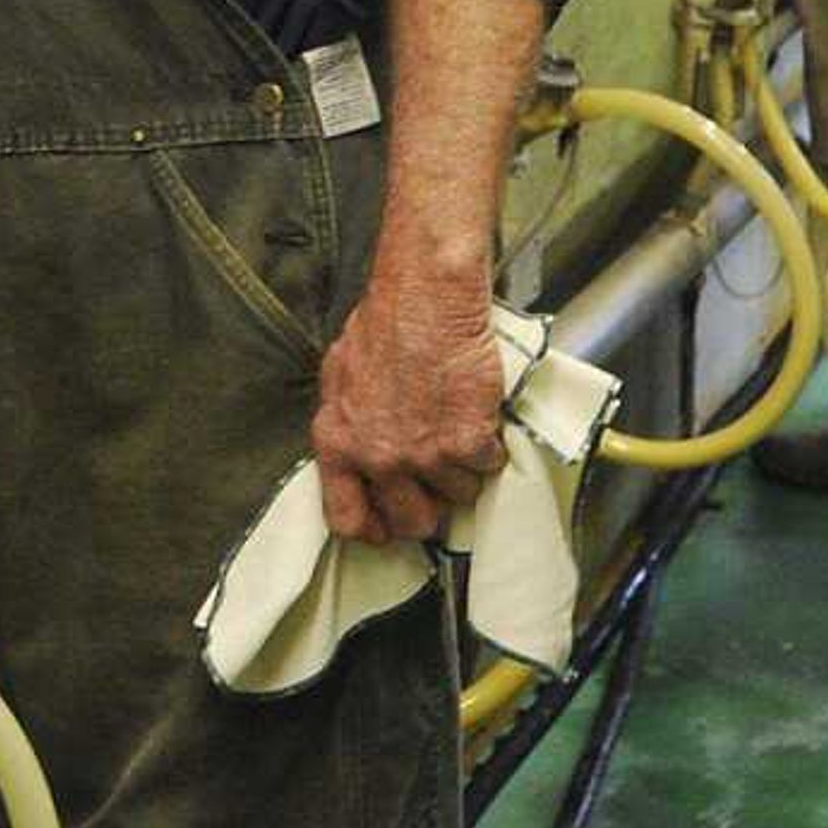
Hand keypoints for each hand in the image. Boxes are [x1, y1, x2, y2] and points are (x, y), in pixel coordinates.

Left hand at [311, 278, 504, 543]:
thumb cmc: (383, 327)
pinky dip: (490, 447)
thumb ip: (349, 427)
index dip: (374, 529)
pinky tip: (478, 417)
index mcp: (337, 443)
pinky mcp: (466, 442)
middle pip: (411, 523)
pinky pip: (488, 468)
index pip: (348, 520)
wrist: (424, 298)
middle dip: (428, 508)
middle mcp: (377, 457)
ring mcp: (422, 454)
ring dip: (463, 471)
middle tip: (436, 482)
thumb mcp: (340, 379)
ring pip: (457, 496)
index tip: (389, 524)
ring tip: (457, 429)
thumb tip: (359, 459)